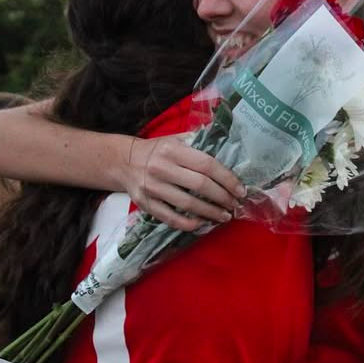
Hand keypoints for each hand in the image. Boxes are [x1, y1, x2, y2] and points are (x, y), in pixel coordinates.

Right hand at [124, 136, 245, 231]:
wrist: (123, 162)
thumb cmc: (157, 150)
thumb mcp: (175, 139)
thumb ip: (199, 141)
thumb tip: (228, 145)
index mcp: (173, 150)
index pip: (206, 165)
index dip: (227, 179)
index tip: (240, 190)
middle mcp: (162, 168)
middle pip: (200, 185)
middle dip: (222, 198)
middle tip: (235, 205)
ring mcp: (152, 187)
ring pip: (187, 204)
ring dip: (210, 213)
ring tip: (224, 216)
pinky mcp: (145, 204)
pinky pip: (171, 218)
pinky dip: (189, 223)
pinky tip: (202, 223)